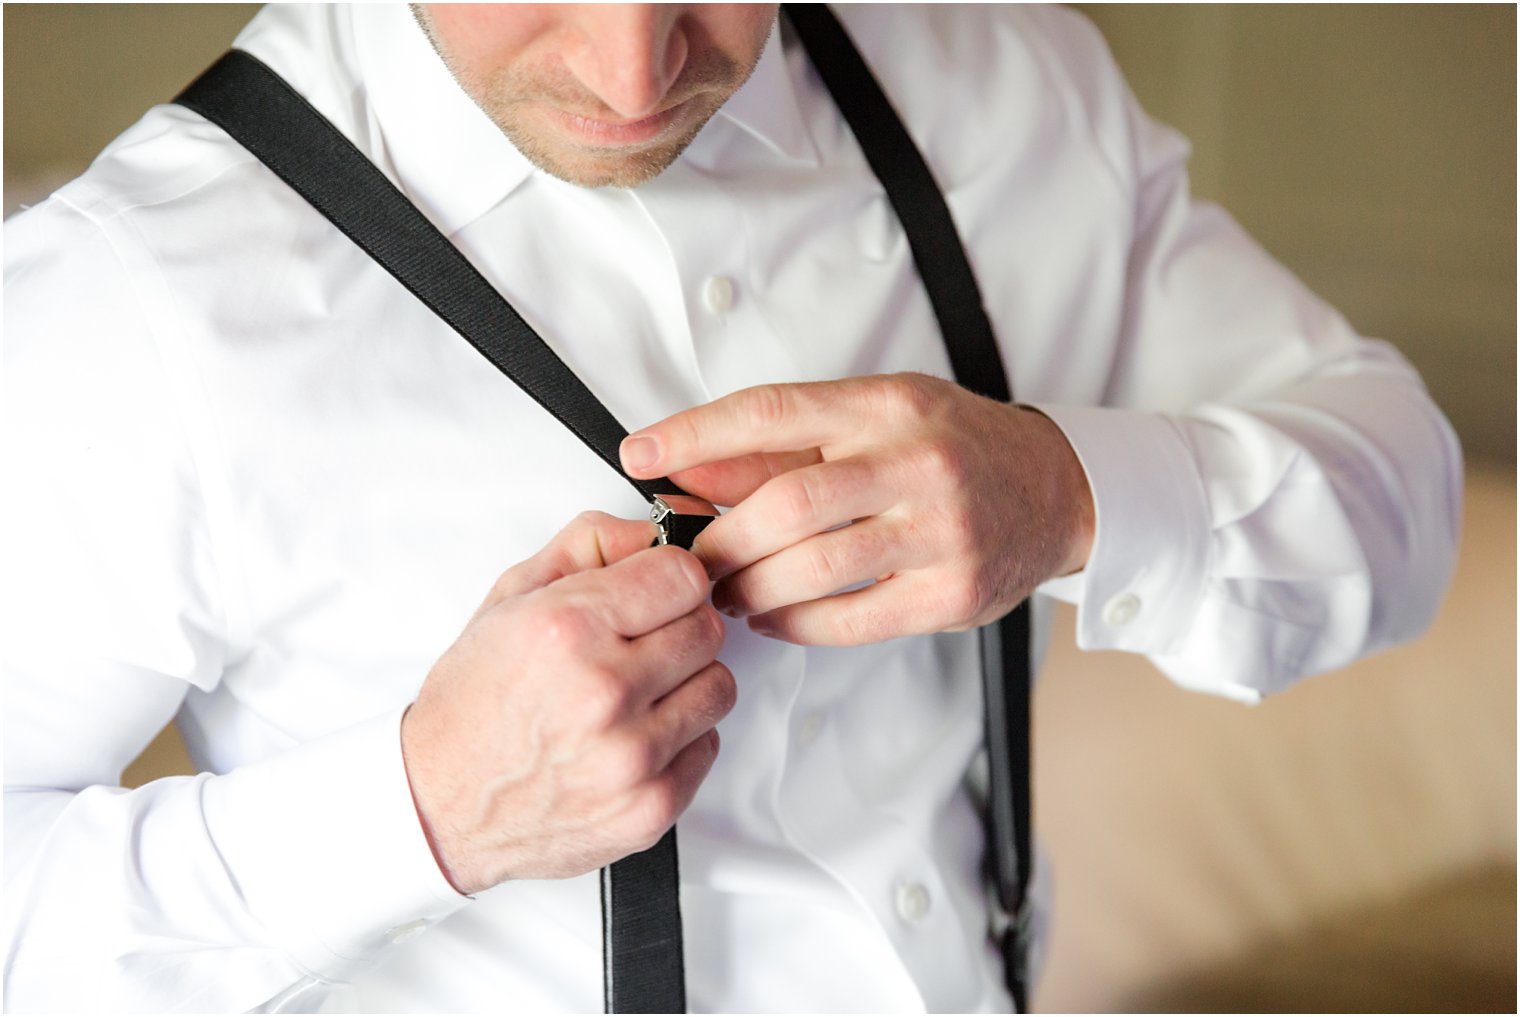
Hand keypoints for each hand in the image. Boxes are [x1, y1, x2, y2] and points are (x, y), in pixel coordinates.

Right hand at [400, 512, 733, 894]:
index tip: (651, 593)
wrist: (442, 805)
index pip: (684, 575)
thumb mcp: (509, 599)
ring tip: (634, 694)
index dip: (667, 579)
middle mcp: (603, 692)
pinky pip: (708, 744)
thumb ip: (586, 546)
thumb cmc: (473, 705)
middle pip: (706, 628)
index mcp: (567, 629)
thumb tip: (654, 531)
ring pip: (718, 686)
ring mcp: (631, 755)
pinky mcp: (651, 807)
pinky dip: (680, 738)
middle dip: (676, 628)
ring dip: (685, 684)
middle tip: (636, 646)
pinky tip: (632, 736)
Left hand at [619, 373, 1093, 645]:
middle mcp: (916, 461)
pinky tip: (774, 618)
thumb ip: (783, 447)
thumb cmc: (952, 448)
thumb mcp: (873, 419)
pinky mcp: (952, 592)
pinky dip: (796, 624)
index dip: (695, 435)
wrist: (1054, 491)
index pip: (772, 413)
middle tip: (690, 559)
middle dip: (720, 539)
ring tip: (726, 593)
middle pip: (787, 504)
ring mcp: (941, 530)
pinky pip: (851, 618)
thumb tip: (689, 468)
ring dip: (751, 588)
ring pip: (814, 568)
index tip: (640, 455)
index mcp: (887, 405)